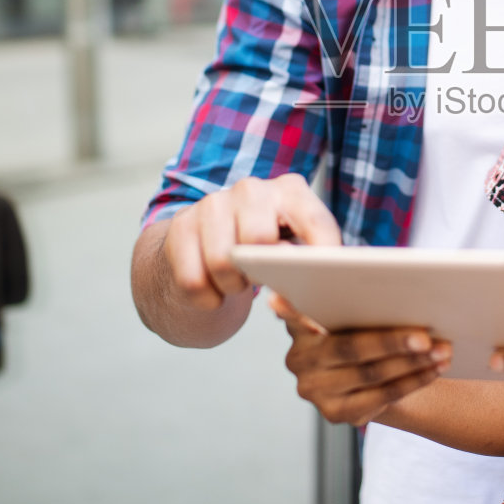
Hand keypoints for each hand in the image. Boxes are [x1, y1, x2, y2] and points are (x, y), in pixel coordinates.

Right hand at [157, 173, 340, 312]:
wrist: (204, 250)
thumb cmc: (263, 258)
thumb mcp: (293, 262)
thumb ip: (308, 285)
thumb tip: (298, 314)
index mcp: (291, 191)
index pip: (316, 222)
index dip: (322, 258)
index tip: (323, 288)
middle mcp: (252, 189)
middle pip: (260, 239)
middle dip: (263, 273)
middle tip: (260, 280)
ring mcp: (213, 203)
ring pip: (222, 263)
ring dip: (231, 287)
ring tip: (235, 283)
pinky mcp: (181, 225)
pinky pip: (193, 281)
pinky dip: (206, 299)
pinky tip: (212, 289)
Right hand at [272, 294, 450, 426]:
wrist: (375, 376)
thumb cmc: (364, 330)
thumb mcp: (353, 311)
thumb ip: (351, 300)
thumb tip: (385, 284)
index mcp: (298, 326)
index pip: (295, 314)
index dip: (288, 308)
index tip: (279, 298)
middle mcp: (299, 360)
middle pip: (349, 348)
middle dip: (392, 341)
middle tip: (426, 335)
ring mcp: (315, 390)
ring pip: (371, 374)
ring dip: (412, 363)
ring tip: (442, 350)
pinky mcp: (336, 413)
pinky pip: (382, 397)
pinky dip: (413, 381)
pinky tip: (434, 369)